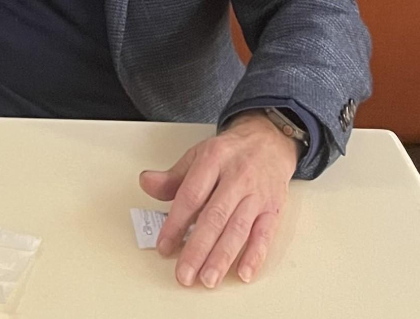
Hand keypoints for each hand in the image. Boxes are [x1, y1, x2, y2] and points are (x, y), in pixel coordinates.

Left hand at [139, 111, 297, 288]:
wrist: (267, 140)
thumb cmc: (229, 152)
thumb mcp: (197, 156)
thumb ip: (172, 177)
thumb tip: (146, 184)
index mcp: (212, 160)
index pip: (191, 195)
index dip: (176, 223)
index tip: (164, 246)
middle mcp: (236, 177)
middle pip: (214, 217)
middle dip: (198, 249)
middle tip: (184, 273)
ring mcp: (256, 194)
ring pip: (238, 229)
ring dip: (222, 257)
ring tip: (208, 279)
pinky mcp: (273, 209)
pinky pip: (264, 234)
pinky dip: (254, 255)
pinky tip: (243, 273)